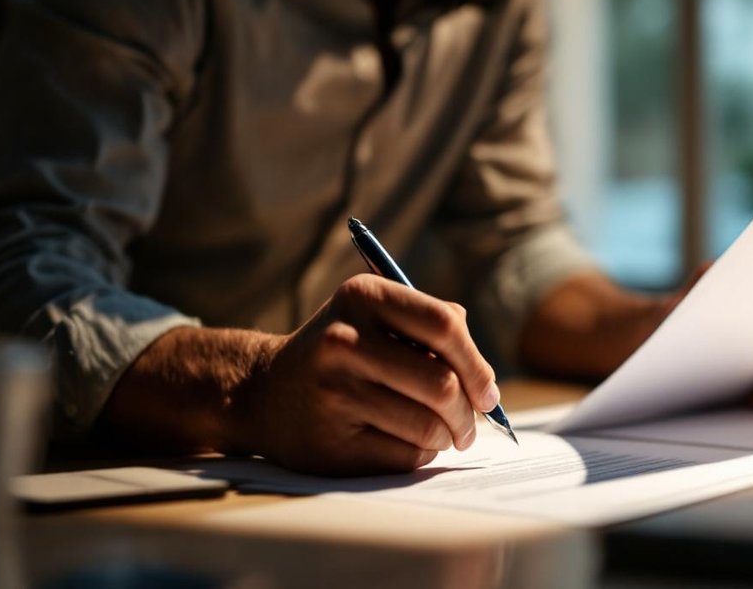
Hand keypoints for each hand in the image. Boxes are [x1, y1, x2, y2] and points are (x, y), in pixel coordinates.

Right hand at [230, 274, 499, 474]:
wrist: (264, 392)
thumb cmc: (342, 352)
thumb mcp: (376, 316)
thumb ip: (433, 326)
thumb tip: (485, 381)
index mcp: (363, 296)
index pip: (444, 326)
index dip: (478, 364)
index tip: (488, 392)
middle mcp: (343, 340)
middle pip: (443, 385)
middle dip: (470, 413)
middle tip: (472, 424)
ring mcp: (333, 393)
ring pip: (428, 427)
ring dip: (448, 436)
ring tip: (443, 433)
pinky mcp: (330, 444)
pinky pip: (405, 456)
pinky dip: (420, 454)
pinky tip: (407, 443)